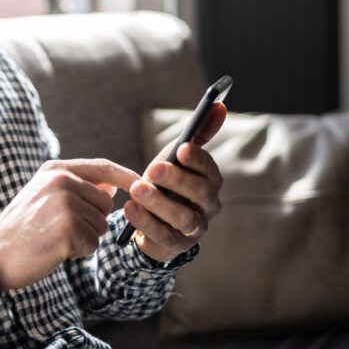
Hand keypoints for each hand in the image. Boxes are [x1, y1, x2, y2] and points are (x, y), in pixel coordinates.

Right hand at [0, 159, 139, 290]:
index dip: (127, 176)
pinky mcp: (68, 228)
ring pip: (100, 225)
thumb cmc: (20, 229)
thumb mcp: (43, 196)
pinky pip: (92, 243)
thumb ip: (76, 187)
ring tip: (54, 238)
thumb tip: (112, 187)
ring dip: (84, 237)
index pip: (103, 167)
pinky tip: (55, 249)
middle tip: (60, 229)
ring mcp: (65, 203)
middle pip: (105, 203)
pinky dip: (78, 251)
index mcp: (55, 168)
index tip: (143, 185)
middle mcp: (61, 180)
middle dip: (92, 220)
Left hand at [125, 102, 226, 262]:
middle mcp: (209, 206)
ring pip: (183, 218)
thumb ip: (198, 133)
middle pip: (201, 194)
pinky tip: (129, 208)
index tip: (180, 148)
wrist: (154, 221)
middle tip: (152, 169)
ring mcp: (195, 228)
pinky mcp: (176, 245)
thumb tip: (219, 104)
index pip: (210, 169)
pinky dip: (145, 222)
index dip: (197, 159)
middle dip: (177, 180)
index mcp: (211, 181)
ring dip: (159, 202)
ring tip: (136, 189)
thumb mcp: (177, 158)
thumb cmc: (168, 183)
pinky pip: (163, 235)